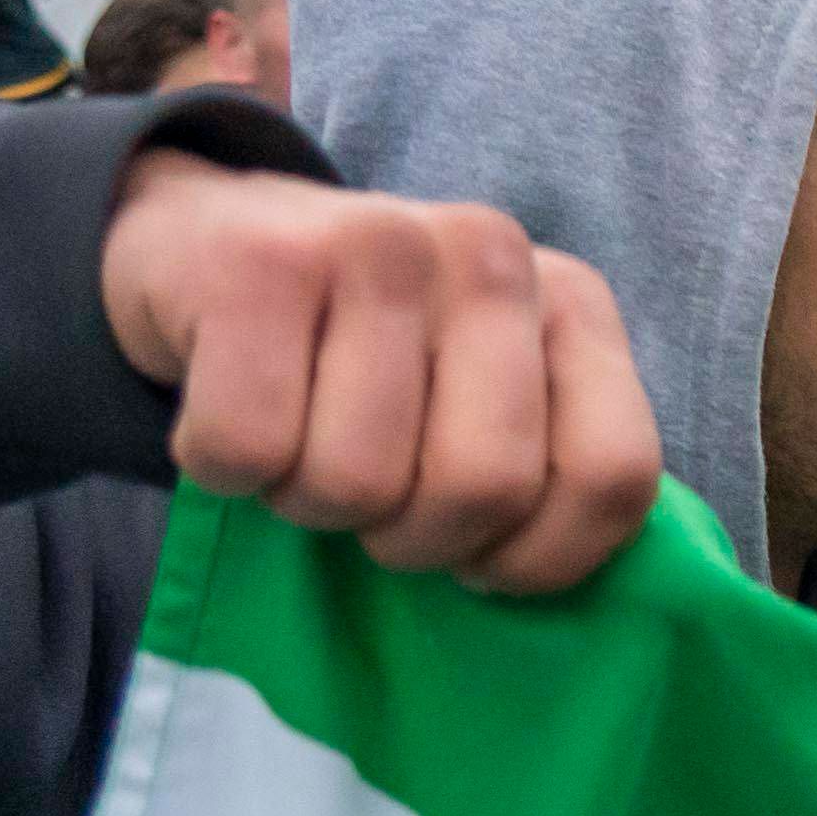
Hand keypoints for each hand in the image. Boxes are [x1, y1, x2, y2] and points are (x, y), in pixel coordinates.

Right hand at [98, 159, 661, 590]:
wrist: (203, 235)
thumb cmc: (356, 354)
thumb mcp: (479, 393)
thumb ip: (543, 466)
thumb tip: (529, 580)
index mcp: (570, 301)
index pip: (612, 477)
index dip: (536, 558)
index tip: (474, 553)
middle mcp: (490, 257)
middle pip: (482, 488)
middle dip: (410, 538)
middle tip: (369, 500)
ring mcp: (375, 245)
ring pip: (356, 482)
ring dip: (306, 499)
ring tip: (295, 440)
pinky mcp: (257, 265)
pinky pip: (246, 448)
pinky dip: (224, 468)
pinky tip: (230, 409)